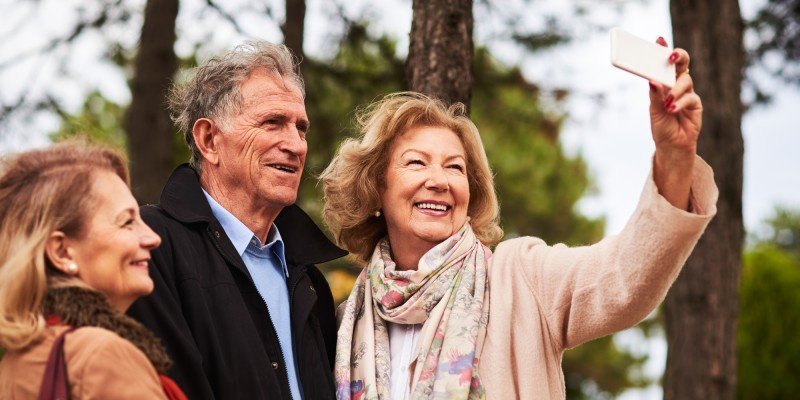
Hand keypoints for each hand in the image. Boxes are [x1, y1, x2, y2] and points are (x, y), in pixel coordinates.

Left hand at [649, 37, 701, 164]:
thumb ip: (655, 94)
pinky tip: (671, 109)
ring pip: (685, 81)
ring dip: (674, 90)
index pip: (665, 63)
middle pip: (682, 64)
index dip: (664, 49)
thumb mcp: (654, 110)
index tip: (659, 40)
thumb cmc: (661, 125)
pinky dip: (680, 103)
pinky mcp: (696, 104)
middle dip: (678, 57)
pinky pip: (690, 98)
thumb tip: (652, 80)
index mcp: (665, 83)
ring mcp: (688, 93)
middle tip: (670, 56)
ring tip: (666, 102)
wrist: (671, 145)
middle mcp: (677, 85)